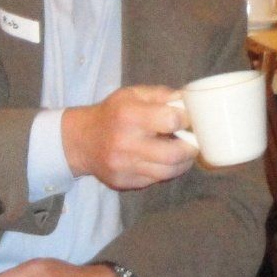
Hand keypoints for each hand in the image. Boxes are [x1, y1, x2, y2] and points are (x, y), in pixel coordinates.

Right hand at [60, 86, 196, 189]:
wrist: (82, 140)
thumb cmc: (113, 113)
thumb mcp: (132, 94)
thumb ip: (162, 95)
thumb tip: (188, 100)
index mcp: (128, 115)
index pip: (171, 120)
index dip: (186, 119)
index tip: (189, 119)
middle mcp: (125, 143)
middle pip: (173, 154)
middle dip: (191, 148)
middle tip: (194, 141)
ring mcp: (123, 166)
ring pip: (168, 172)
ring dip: (183, 163)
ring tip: (184, 152)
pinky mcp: (123, 182)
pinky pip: (155, 180)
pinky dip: (166, 171)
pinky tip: (165, 161)